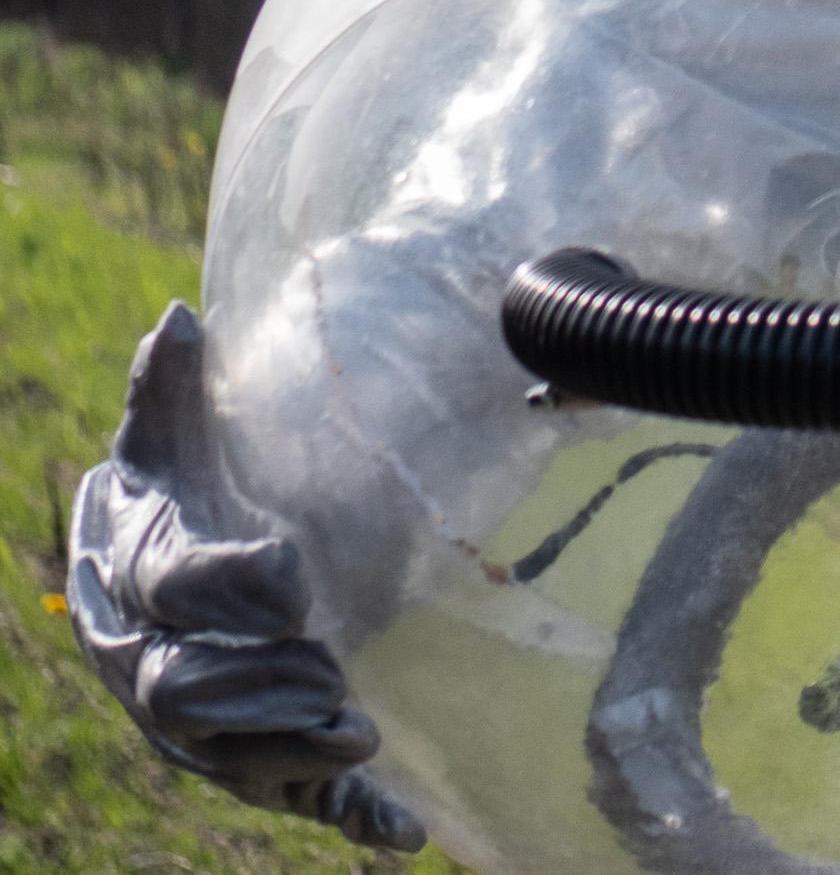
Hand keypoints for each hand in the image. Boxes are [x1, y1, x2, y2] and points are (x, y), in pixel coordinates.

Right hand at [66, 304, 424, 852]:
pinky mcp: (258, 760)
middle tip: (324, 672)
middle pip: (185, 695)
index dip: (224, 586)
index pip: (168, 590)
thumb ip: (174, 385)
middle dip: (254, 688)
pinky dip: (347, 819)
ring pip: (232, 758)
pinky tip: (403, 834)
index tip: (290, 571)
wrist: (164, 574)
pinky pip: (295, 800)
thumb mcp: (174, 435)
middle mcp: (154, 663)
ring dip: (294, 755)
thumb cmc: (178, 493)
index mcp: (134, 579)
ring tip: (358, 732)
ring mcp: (203, 725)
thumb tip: (180, 319)